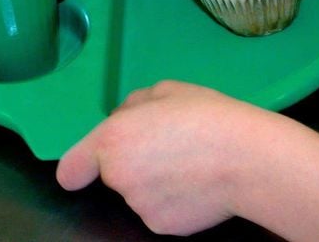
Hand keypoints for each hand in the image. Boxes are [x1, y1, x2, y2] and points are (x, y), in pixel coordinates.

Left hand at [56, 80, 271, 235]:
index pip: (71, 169)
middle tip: (168, 147)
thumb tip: (124, 119)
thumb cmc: (207, 116)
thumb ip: (134, 106)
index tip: (90, 166)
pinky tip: (197, 185)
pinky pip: (159, 210)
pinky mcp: (161, 227)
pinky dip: (173, 201)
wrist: (247, 159)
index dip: (80, 166)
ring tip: (190, 164)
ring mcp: (139, 206)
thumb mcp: (167, 90)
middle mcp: (117, 177)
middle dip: (132, 163)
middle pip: (113, 174)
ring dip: (154, 182)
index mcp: (112, 139)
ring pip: (138, 193)